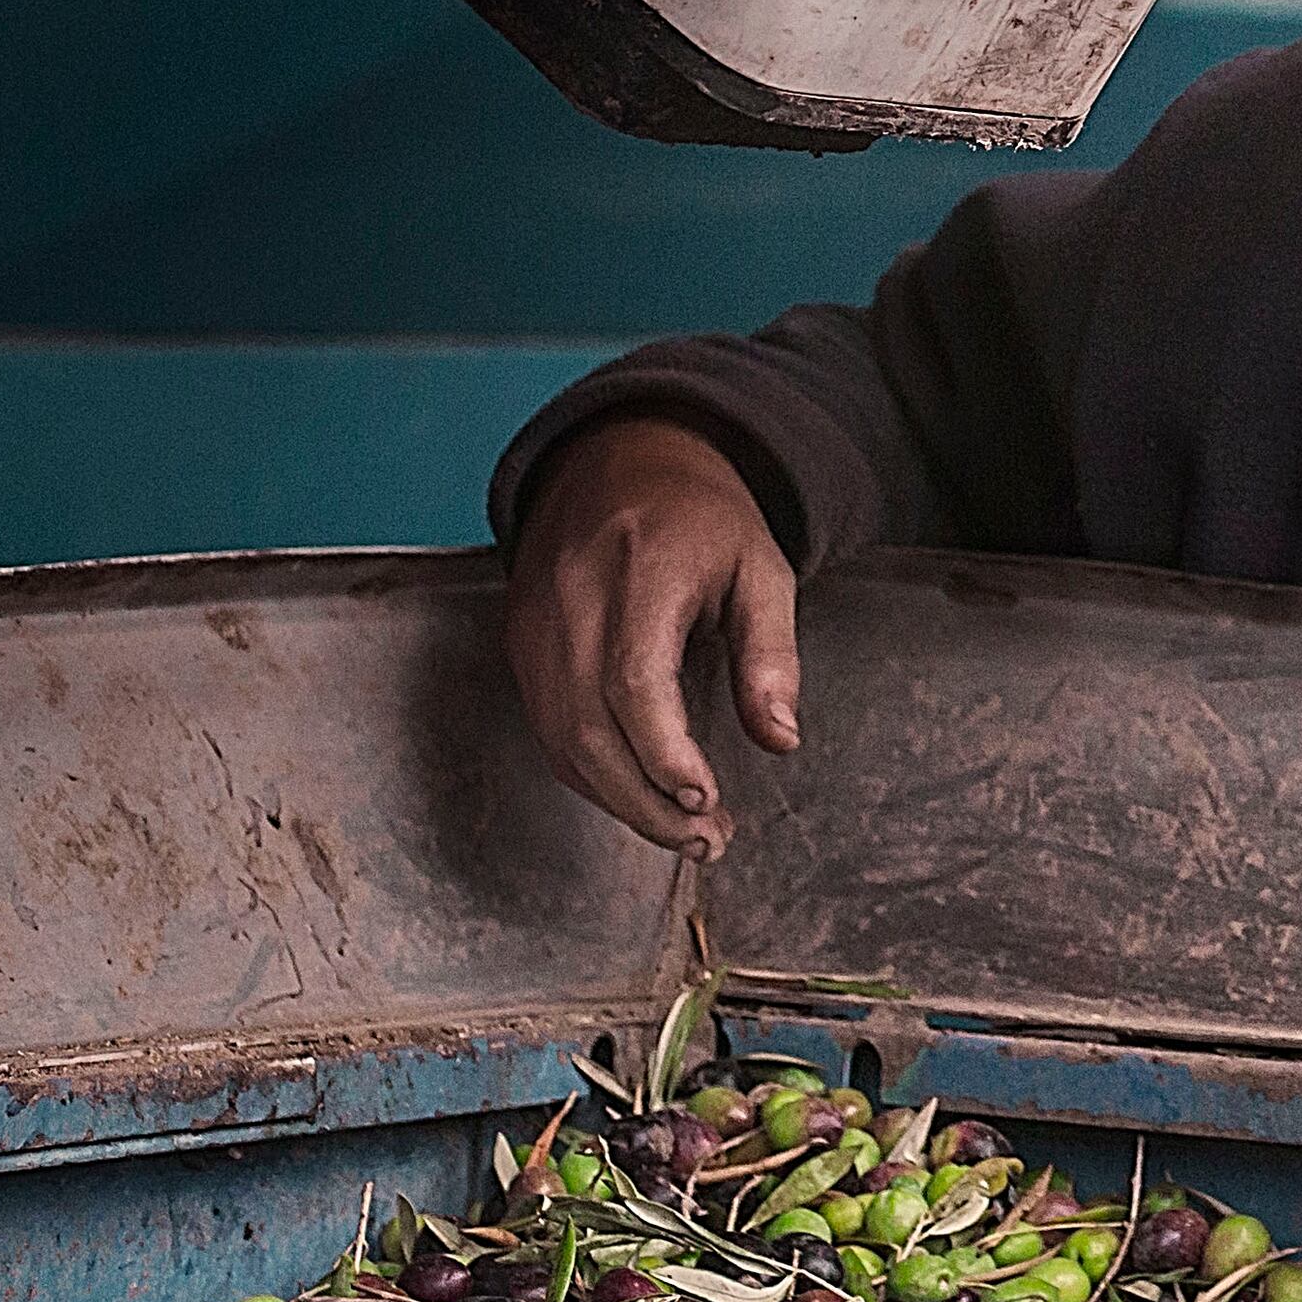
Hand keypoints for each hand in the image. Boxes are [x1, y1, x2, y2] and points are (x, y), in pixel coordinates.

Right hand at [505, 410, 800, 859]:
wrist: (618, 462)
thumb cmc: (701, 518)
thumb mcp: (763, 567)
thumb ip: (771, 654)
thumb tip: (780, 739)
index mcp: (641, 568)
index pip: (633, 678)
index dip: (662, 749)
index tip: (703, 797)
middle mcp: (573, 598)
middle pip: (589, 724)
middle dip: (645, 799)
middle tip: (705, 840)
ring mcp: (536, 623)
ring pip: (560, 737)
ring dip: (618, 800)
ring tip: (684, 833)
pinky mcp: (520, 643)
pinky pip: (548, 726)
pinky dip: (590, 773)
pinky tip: (638, 795)